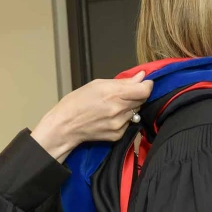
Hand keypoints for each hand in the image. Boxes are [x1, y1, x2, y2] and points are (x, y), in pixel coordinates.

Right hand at [31, 72, 152, 161]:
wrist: (65, 126)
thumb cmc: (77, 102)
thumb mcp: (97, 84)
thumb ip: (122, 81)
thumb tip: (141, 77)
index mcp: (114, 94)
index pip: (145, 90)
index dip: (146, 85)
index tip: (143, 83)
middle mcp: (119, 110)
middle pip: (142, 100)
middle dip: (136, 95)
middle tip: (123, 94)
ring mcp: (119, 124)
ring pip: (136, 112)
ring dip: (129, 107)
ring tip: (113, 106)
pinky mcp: (118, 135)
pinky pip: (128, 123)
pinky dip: (123, 118)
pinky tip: (110, 117)